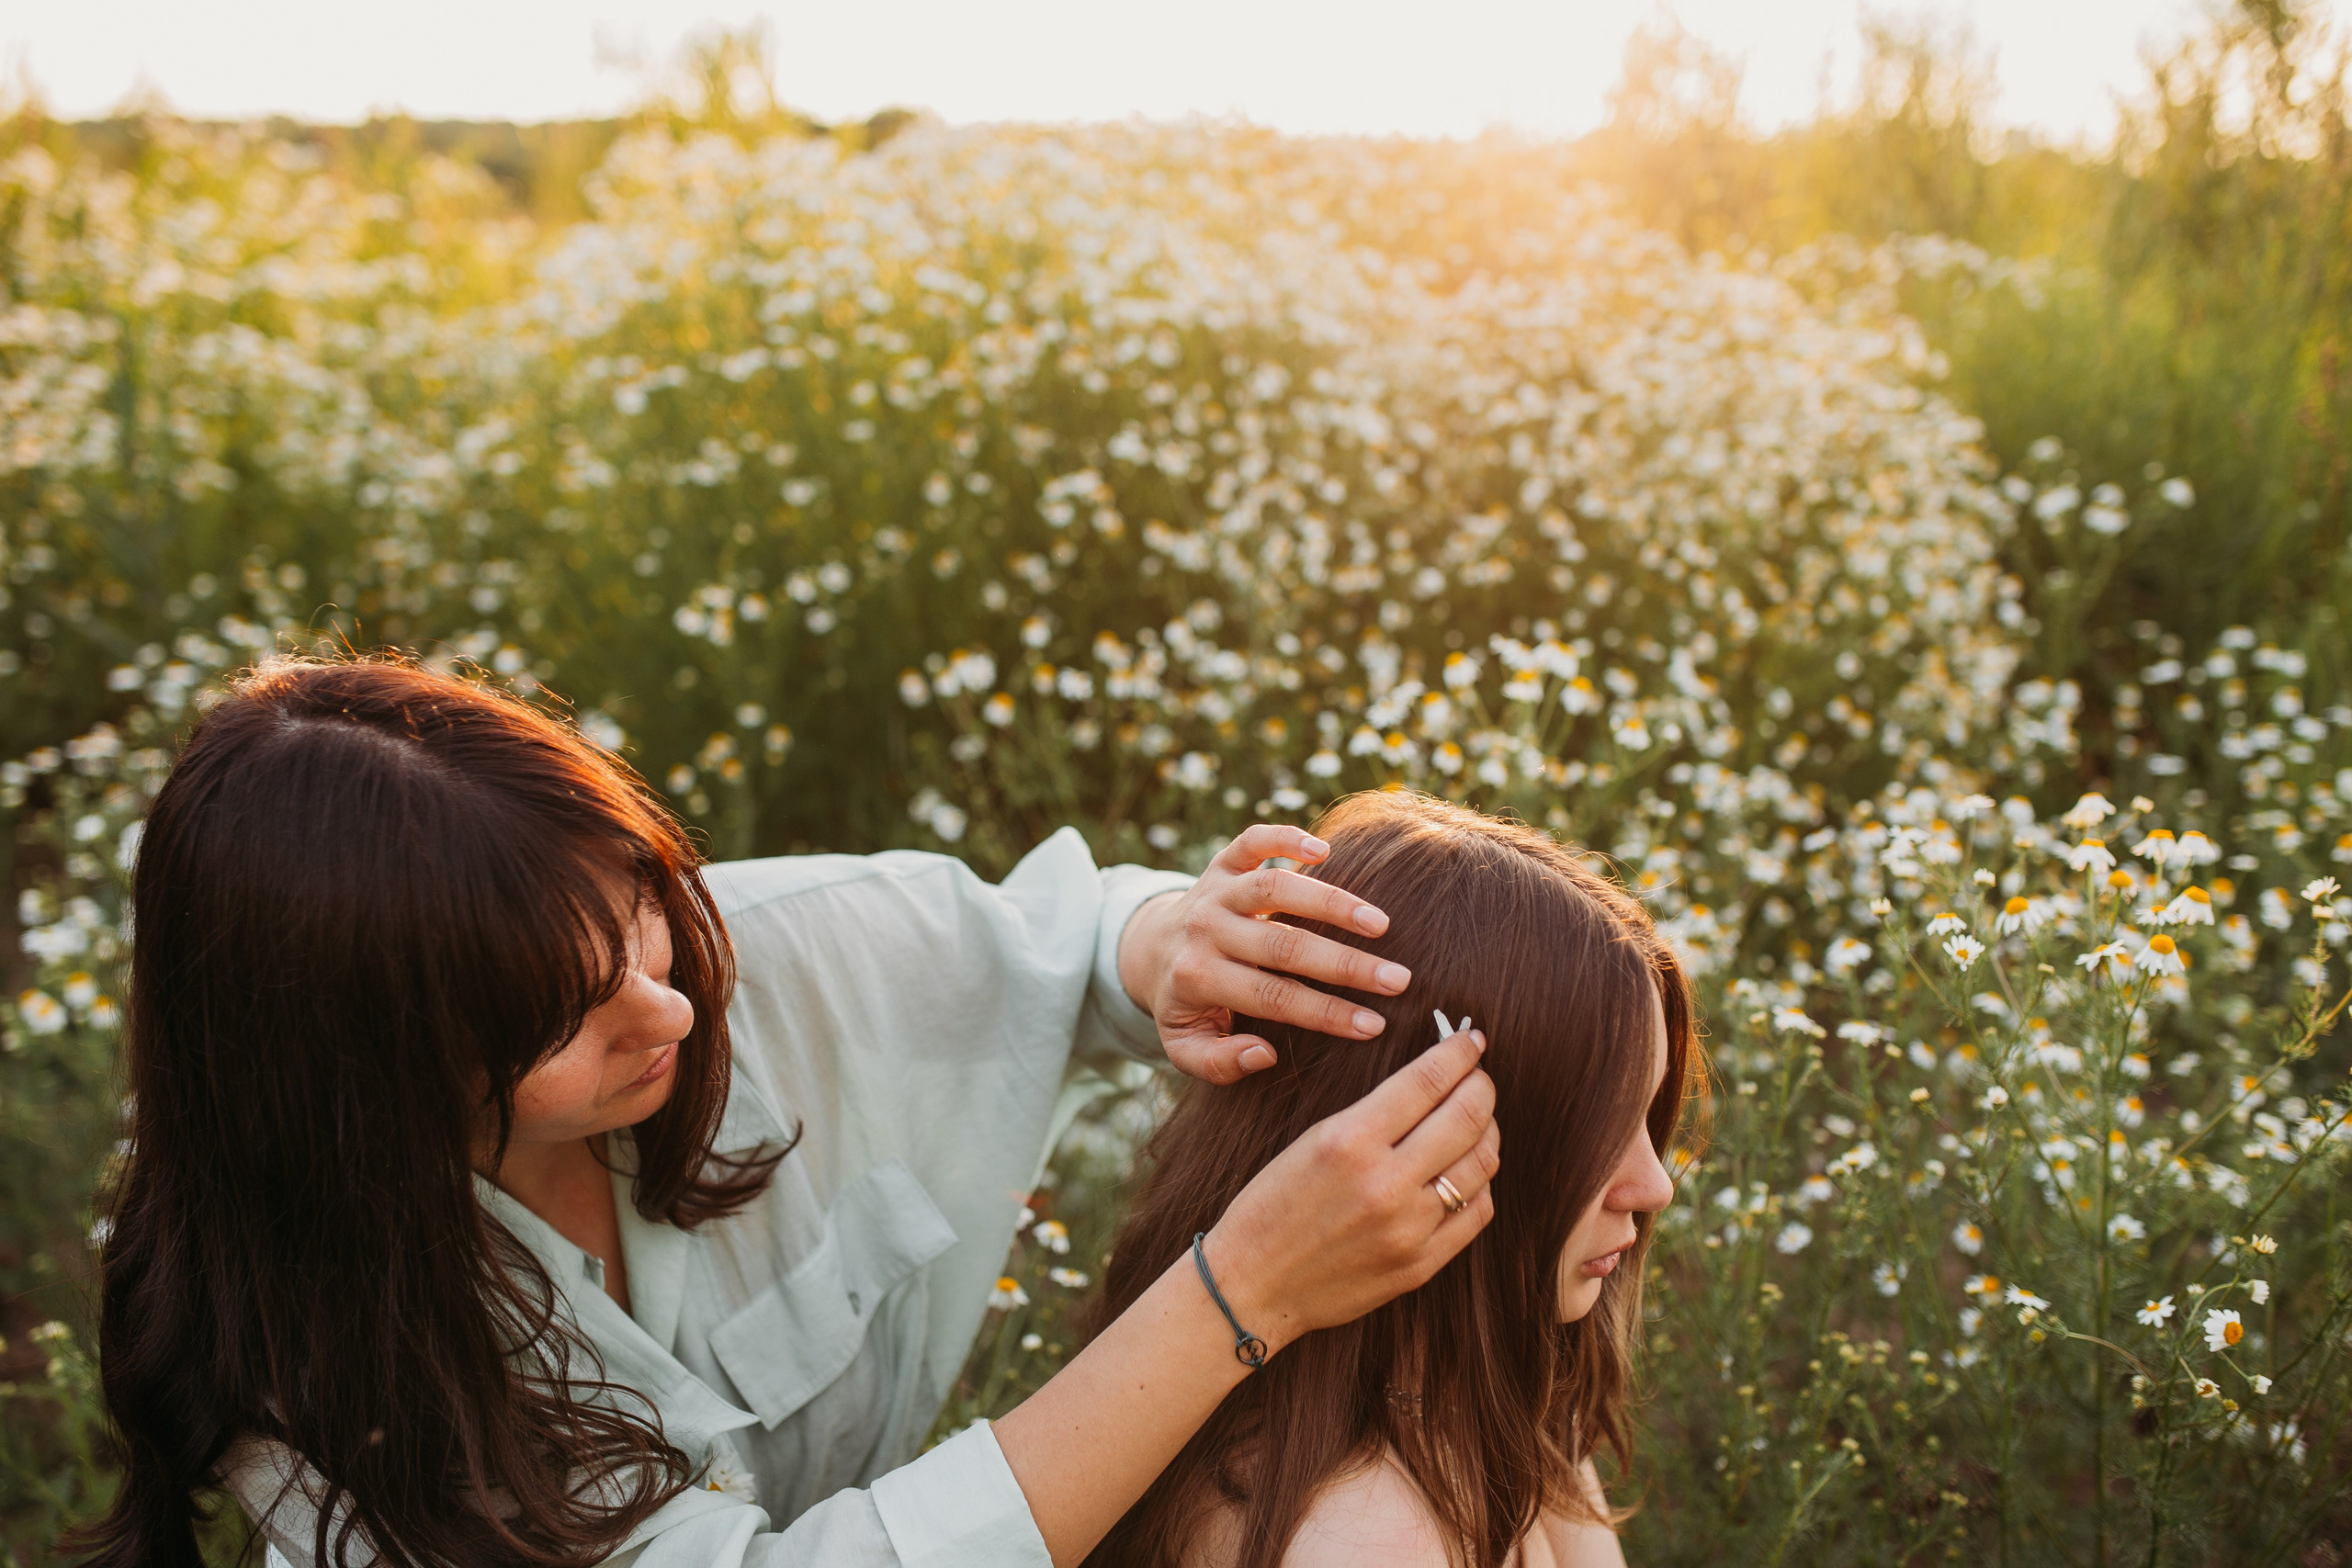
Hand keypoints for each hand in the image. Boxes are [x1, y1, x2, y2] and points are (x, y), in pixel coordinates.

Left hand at [1119, 823, 1414, 1082]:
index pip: (1273, 998)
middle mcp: (1205, 930)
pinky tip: (1325, 850)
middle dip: (1345, 964)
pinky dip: (1285, 837)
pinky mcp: (1222, 862)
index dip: (1326, 1013)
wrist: (1150, 950)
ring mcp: (1215, 891)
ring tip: (1380, 923)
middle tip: (1398, 979)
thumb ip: (1218, 1062)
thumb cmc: (1184, 1006)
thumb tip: (1264, 1055)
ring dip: (1330, 902)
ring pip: (1274, 888)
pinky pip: (1252, 840)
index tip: (1375, 1026)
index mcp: (1198, 978)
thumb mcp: (1186, 1047)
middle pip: (1283, 945)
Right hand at [1197, 1027, 1499, 1353]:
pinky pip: (1476, 1212)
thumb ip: (1373, 1114)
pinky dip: (1481, 1184)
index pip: (1428, 1079)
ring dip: (1487, 1132)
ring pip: (1482, 1164)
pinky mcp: (1420, 1265)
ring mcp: (1408, 1229)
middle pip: (1467, 1116)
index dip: (1460, 1052)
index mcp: (1349, 1141)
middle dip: (1482, 1085)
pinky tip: (1467, 1172)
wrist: (1252, 1285)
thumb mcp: (1311, 1141)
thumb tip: (1433, 1081)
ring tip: (1477, 1121)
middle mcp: (1384, 1183)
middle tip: (1480, 1076)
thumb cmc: (1273, 1206)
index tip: (1472, 1040)